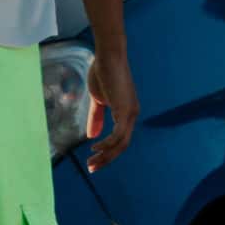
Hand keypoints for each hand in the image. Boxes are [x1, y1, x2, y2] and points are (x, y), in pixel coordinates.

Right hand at [85, 51, 137, 171]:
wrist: (108, 56)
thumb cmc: (102, 73)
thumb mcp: (98, 100)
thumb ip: (96, 118)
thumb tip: (92, 136)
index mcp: (127, 113)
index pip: (120, 139)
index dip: (108, 151)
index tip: (93, 159)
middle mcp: (132, 115)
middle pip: (122, 145)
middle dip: (107, 159)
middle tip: (92, 168)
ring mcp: (130, 113)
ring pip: (121, 143)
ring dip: (106, 155)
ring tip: (91, 162)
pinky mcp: (125, 110)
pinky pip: (118, 135)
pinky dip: (107, 144)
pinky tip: (95, 148)